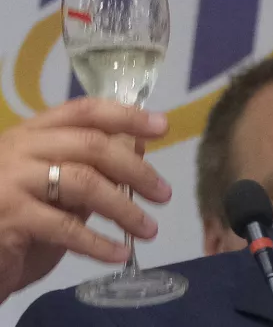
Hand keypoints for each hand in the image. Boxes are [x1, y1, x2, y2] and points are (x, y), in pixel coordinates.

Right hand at [0, 98, 171, 301]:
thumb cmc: (16, 216)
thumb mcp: (56, 186)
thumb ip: (89, 165)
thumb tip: (139, 143)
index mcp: (32, 134)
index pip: (84, 112)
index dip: (126, 116)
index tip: (162, 126)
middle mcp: (20, 149)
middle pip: (92, 145)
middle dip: (135, 169)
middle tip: (164, 193)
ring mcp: (11, 180)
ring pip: (84, 183)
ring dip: (124, 209)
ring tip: (149, 229)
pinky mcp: (10, 217)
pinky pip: (67, 227)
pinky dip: (99, 244)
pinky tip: (120, 254)